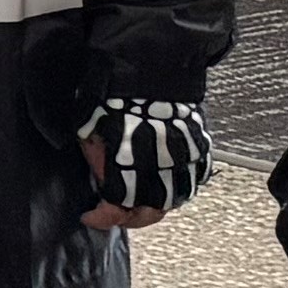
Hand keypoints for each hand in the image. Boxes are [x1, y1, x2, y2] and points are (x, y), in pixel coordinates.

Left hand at [79, 93, 208, 235]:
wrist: (144, 69)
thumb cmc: (111, 97)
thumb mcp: (88, 132)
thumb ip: (97, 163)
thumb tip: (98, 185)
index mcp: (129, 158)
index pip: (120, 204)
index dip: (103, 217)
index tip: (90, 215)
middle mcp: (160, 160)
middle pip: (153, 208)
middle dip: (132, 218)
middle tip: (118, 215)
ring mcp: (184, 154)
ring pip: (177, 197)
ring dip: (158, 206)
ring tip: (141, 204)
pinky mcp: (199, 145)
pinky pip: (196, 177)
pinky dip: (181, 187)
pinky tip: (166, 185)